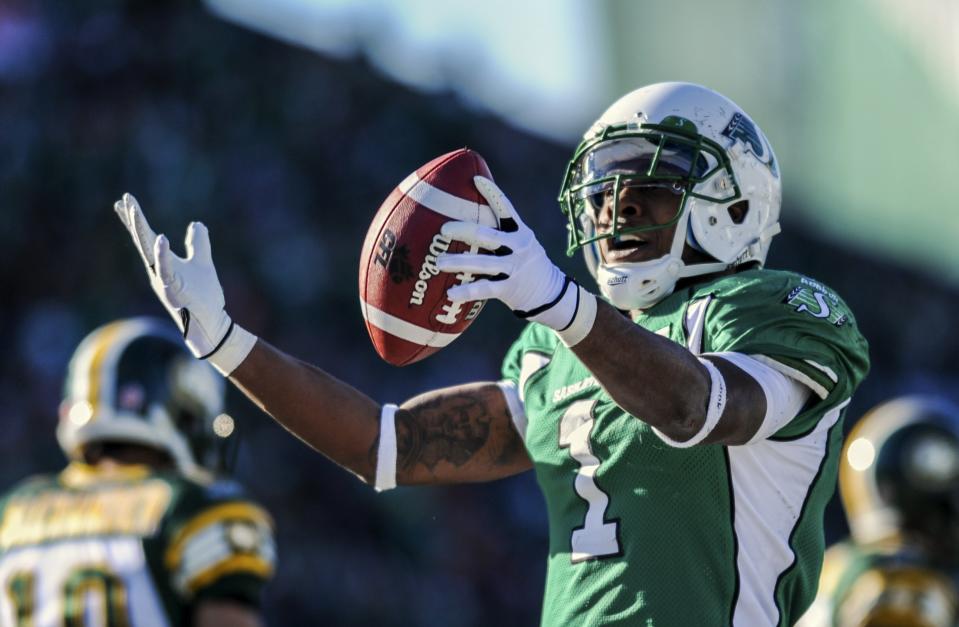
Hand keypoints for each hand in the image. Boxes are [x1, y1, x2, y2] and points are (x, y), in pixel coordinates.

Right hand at [114, 193, 254, 373]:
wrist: (211, 324)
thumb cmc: (204, 297)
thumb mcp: (202, 263)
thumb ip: (198, 243)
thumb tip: (196, 223)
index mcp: (163, 264)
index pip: (147, 238)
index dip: (136, 221)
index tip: (124, 201)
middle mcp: (158, 272)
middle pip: (142, 242)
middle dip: (133, 221)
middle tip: (124, 200)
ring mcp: (164, 282)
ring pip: (149, 253)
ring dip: (141, 232)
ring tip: (133, 210)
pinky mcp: (174, 291)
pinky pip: (166, 270)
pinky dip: (163, 255)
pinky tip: (161, 238)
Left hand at [436, 177, 580, 332]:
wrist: (552, 294)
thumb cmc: (527, 265)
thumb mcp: (523, 244)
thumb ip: (503, 234)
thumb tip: (471, 219)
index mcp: (521, 233)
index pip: (506, 209)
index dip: (493, 194)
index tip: (476, 180)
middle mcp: (518, 248)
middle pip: (487, 235)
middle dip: (463, 231)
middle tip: (443, 230)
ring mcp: (514, 268)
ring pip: (482, 263)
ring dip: (458, 262)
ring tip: (438, 262)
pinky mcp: (510, 288)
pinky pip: (485, 289)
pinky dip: (467, 291)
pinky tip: (451, 293)